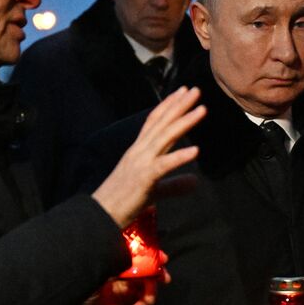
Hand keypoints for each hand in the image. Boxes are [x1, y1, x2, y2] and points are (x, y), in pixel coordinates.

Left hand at [81, 259, 171, 304]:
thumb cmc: (82, 286)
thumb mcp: (100, 270)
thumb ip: (117, 263)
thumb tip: (134, 257)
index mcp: (116, 260)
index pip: (137, 254)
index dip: (152, 254)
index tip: (163, 258)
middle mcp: (123, 273)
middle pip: (147, 269)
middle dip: (158, 273)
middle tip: (164, 278)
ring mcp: (125, 289)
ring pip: (148, 286)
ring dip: (152, 292)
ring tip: (147, 300)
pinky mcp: (126, 304)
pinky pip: (142, 302)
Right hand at [91, 86, 204, 227]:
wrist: (101, 214)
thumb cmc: (125, 201)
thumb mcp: (155, 190)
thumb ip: (175, 184)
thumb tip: (196, 182)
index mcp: (139, 150)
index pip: (154, 121)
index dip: (168, 105)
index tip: (182, 91)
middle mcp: (139, 151)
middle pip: (162, 123)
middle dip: (179, 105)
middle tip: (195, 89)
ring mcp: (141, 163)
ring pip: (165, 137)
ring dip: (184, 121)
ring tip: (202, 109)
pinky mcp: (144, 179)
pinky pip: (164, 165)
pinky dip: (180, 157)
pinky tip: (196, 150)